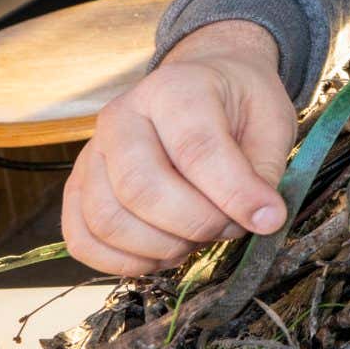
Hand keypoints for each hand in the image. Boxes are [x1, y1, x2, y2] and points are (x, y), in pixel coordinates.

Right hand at [62, 20, 296, 276]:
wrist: (200, 86)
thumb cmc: (237, 105)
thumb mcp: (271, 120)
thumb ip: (264, 169)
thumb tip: (263, 219)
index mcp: (173, 88)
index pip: (195, 149)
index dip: (234, 193)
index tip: (268, 218)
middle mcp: (120, 116)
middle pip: (140, 189)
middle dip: (196, 224)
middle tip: (230, 227)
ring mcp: (92, 152)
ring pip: (107, 220)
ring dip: (161, 247)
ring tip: (198, 236)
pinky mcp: (78, 186)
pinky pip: (81, 239)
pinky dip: (122, 262)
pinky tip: (162, 254)